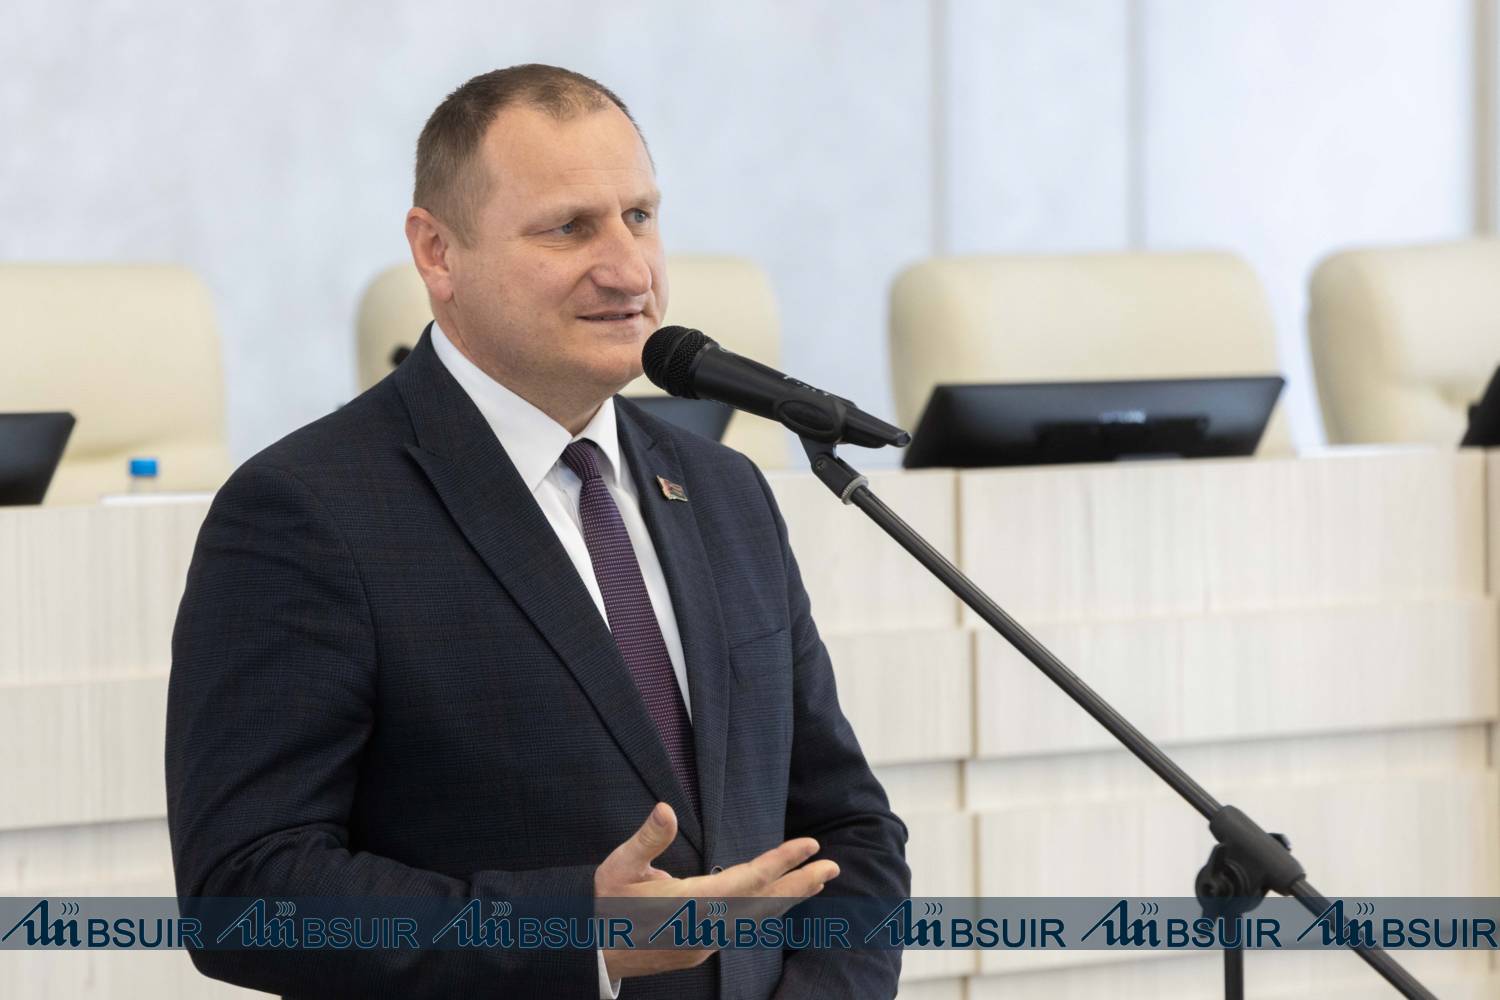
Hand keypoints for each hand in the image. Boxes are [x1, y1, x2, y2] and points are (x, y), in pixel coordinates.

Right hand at [594, 802, 839, 980]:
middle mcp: (707, 927)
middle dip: (800, 884)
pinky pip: (744, 926)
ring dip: (787, 897)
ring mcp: (705, 942)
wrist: (589, 954)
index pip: (749, 880)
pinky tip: (775, 902)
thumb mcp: (619, 867)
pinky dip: (766, 910)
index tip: (809, 846)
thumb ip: (648, 839)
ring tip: (815, 880)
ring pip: (757, 917)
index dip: (782, 862)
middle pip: (764, 903)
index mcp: (692, 903)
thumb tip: (665, 809)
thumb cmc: (602, 905)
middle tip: (832, 867)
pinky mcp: (699, 949)